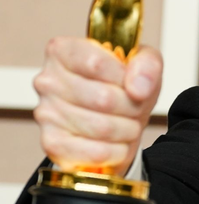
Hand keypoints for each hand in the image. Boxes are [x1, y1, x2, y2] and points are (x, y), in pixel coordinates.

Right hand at [33, 38, 162, 175]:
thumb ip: (147, 65)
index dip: (124, 78)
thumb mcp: (144, 64)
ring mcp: (46, 113)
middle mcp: (48, 80)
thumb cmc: (125, 85)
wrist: (118, 117)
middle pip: (103, 98)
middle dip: (132, 107)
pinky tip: (118, 143)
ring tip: (127, 123)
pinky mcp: (52, 143)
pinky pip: (94, 152)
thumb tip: (138, 88)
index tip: (133, 83)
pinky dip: (116, 151)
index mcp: (64, 51)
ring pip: (102, 128)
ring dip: (127, 129)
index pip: (96, 63)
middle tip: (135, 107)